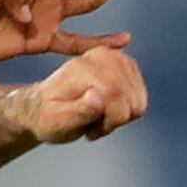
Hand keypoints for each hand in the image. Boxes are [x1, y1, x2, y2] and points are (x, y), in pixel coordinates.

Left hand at [22, 46, 148, 143]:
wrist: (45, 105)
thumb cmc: (48, 117)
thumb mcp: (56, 122)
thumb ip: (78, 111)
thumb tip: (98, 97)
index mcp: (81, 68)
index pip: (115, 95)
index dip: (108, 120)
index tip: (89, 130)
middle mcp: (99, 56)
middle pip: (130, 100)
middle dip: (115, 120)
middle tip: (92, 123)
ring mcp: (115, 57)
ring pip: (138, 100)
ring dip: (122, 115)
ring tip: (98, 116)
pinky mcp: (125, 63)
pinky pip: (141, 96)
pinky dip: (128, 108)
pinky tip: (109, 109)